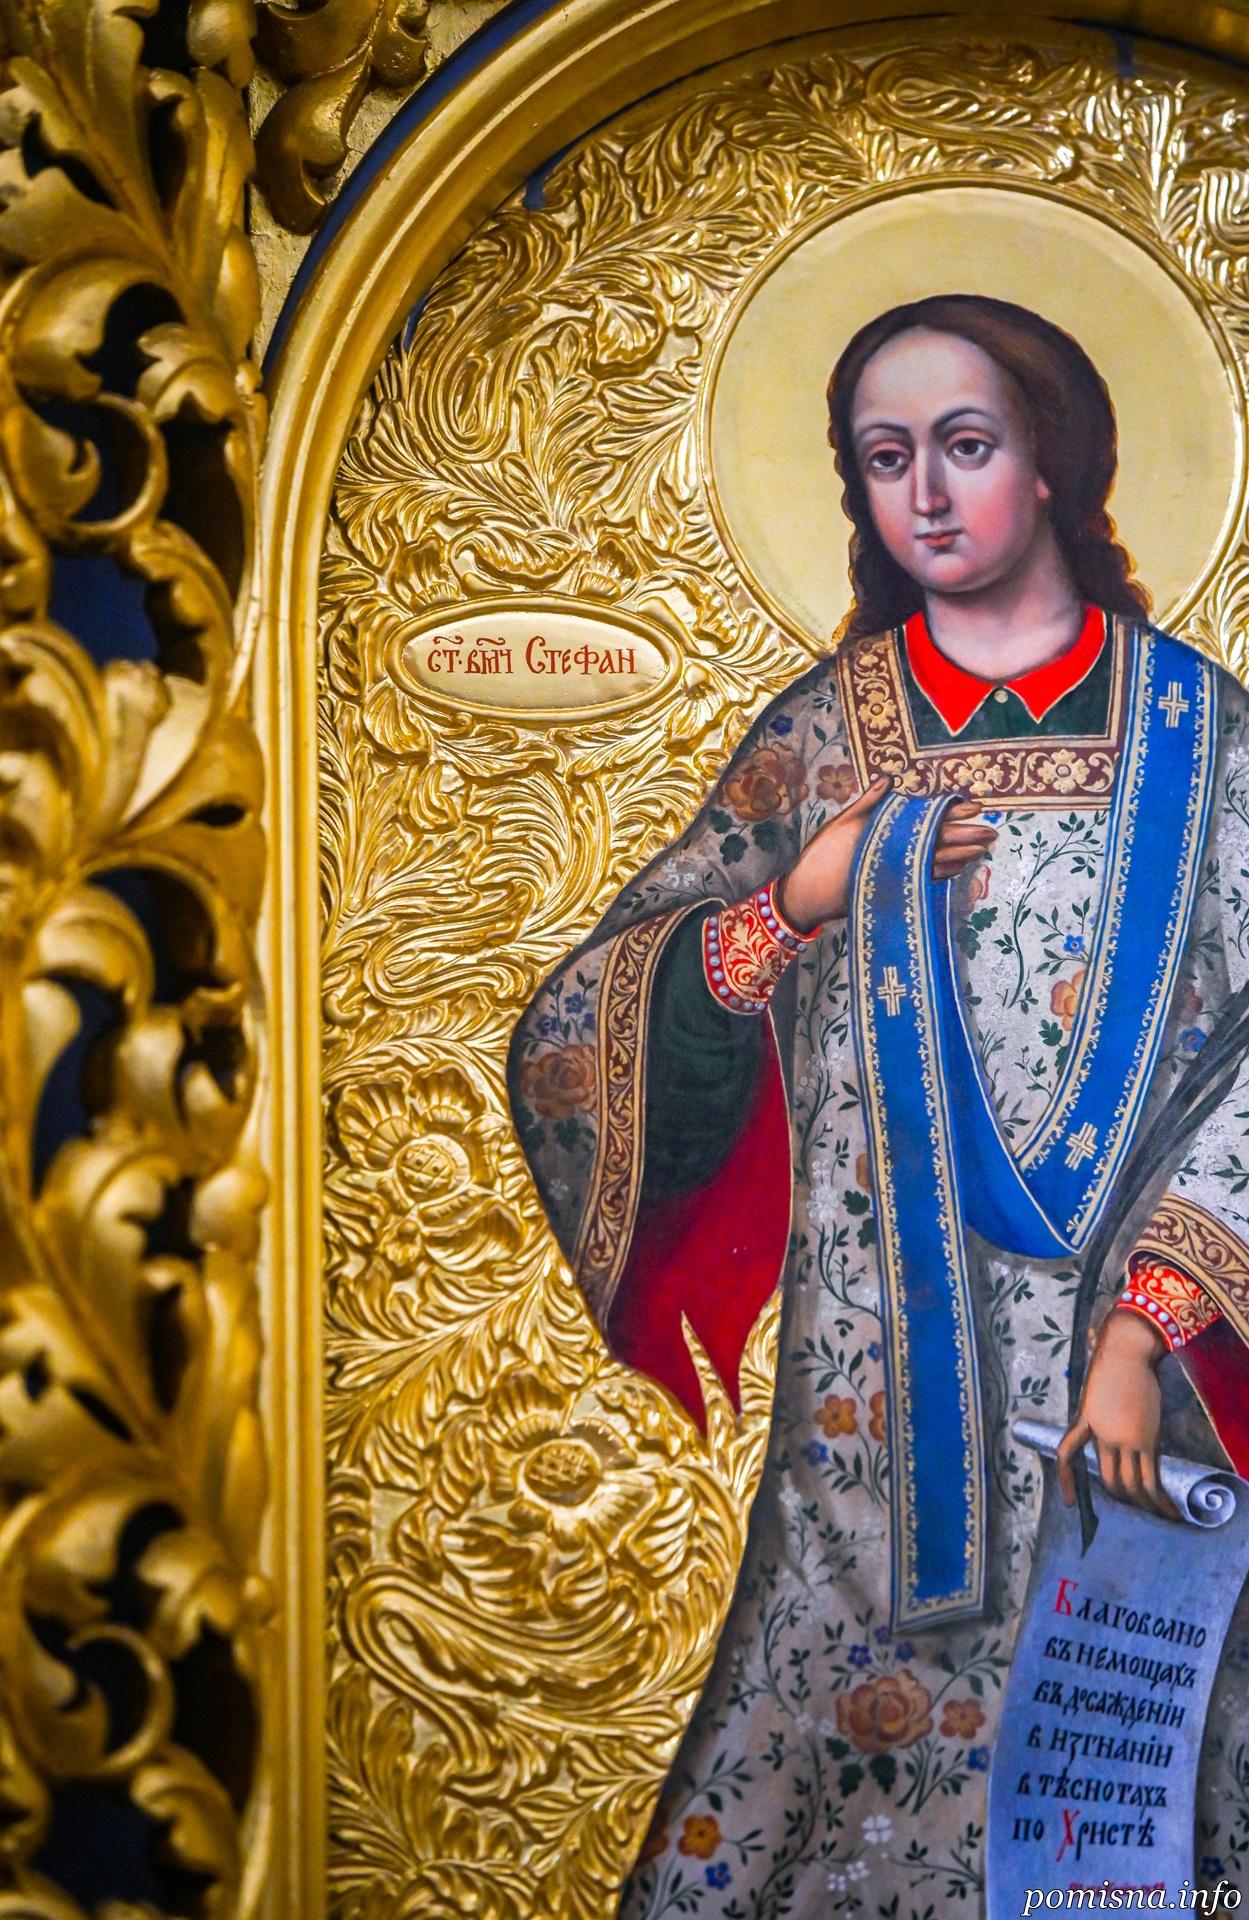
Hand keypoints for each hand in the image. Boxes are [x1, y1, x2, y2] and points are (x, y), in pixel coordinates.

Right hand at [775, 778, 998, 931]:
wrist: (809, 895)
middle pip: (941, 844)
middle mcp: (899, 857)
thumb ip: (868, 803)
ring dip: (964, 856)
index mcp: (888, 836)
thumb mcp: (841, 823)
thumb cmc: (822, 857)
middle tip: (992, 832)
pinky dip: (946, 873)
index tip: (975, 807)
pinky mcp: (898, 890)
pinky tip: (960, 869)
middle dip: (969, 837)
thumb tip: (888, 780)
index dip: (953, 814)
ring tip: (984, 850)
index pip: (928, 822)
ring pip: (940, 864)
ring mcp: (900, 876)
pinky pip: (929, 880)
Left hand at [1056, 1311, 1178, 1518]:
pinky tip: (1171, 1510)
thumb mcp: (1097, 1393)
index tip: (1069, 1503)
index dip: (1067, 1482)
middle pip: (1110, 1480)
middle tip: (1136, 1506)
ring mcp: (1126, 1440)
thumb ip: (1102, 1417)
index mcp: (1085, 1423)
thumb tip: (1119, 1439)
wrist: (1127, 1354)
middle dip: (1122, 1497)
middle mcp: (1104, 1437)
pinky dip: (1160, 1498)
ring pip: (1132, 1484)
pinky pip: (1152, 1478)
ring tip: (1158, 1516)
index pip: (1067, 1456)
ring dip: (1144, 1504)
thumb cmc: (1113, 1366)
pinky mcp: (1148, 1440)